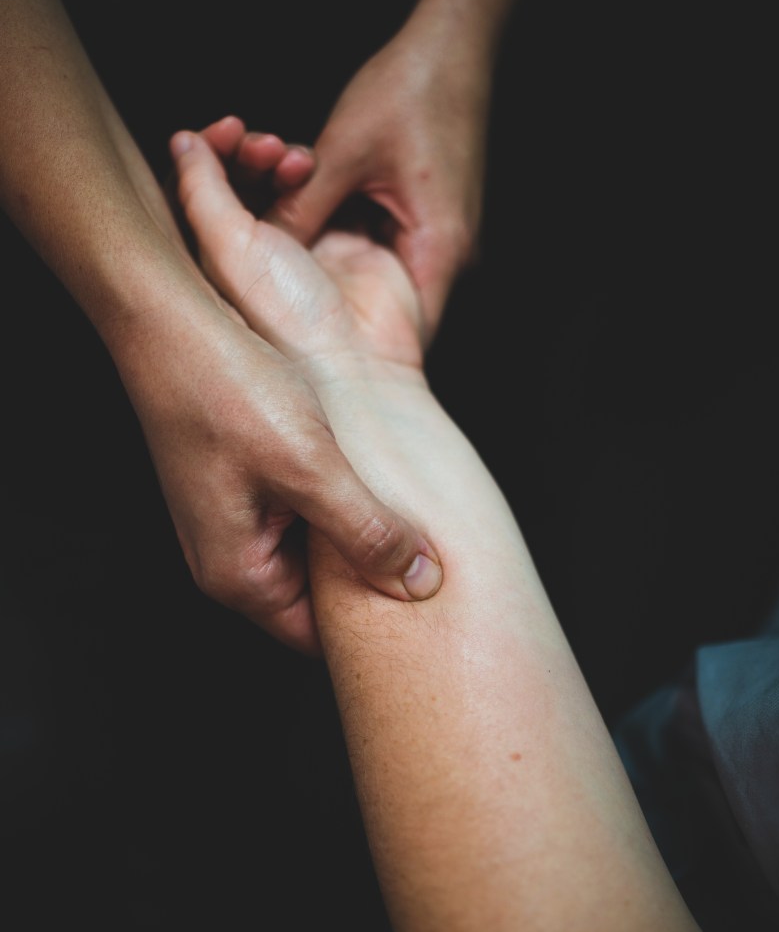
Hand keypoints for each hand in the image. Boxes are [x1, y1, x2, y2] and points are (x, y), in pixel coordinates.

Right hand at [149, 130, 440, 655]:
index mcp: (237, 574)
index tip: (426, 606)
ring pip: (311, 548)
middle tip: (428, 560)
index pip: (316, 637)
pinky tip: (365, 471)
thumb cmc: (231, 393)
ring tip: (404, 513)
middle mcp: (228, 556)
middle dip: (368, 578)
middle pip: (314, 595)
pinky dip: (334, 500)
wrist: (171, 321)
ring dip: (353, 532)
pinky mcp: (238, 480)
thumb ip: (368, 532)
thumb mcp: (313, 469)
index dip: (372, 625)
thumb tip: (422, 585)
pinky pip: (298, 510)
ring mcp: (229, 517)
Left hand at [271, 23, 489, 340]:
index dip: (363, 353)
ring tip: (288, 222)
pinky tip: (309, 199)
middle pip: (387, 303)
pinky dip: (342, 226)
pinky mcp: (424, 220)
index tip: (316, 363)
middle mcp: (446, 253)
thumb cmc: (412, 89)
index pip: (411, 334)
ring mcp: (437, 238)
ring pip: (374, 268)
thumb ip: (303, 206)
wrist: (453, 44)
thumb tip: (258, 249)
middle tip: (280, 285)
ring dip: (331, 251)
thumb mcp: (345, 150)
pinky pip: (376, 239)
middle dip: (334, 295)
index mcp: (440, 246)